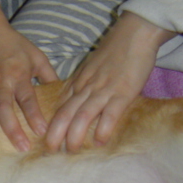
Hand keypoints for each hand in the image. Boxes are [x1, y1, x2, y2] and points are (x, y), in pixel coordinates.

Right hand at [0, 0, 57, 152]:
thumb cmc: (16, 46)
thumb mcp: (38, 57)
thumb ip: (50, 77)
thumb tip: (64, 98)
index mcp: (18, 75)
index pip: (28, 98)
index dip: (34, 114)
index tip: (41, 131)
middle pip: (3, 108)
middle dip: (11, 128)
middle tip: (20, 147)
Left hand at [46, 12, 175, 151]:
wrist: (136, 31)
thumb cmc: (116, 50)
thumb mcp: (92, 67)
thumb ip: (85, 84)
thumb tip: (79, 102)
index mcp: (79, 82)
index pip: (60, 106)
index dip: (52, 124)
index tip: (46, 138)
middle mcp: (87, 87)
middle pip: (65, 113)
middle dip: (55, 133)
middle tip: (50, 151)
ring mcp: (104, 90)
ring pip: (82, 115)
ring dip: (74, 135)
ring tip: (71, 151)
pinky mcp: (122, 92)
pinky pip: (110, 113)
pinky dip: (104, 129)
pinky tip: (100, 142)